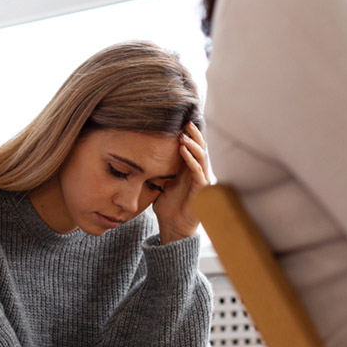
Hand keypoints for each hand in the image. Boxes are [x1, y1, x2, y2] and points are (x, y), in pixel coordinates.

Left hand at [153, 122, 210, 243]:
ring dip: (193, 145)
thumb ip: (160, 168)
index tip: (180, 121)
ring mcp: (202, 181)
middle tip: (186, 121)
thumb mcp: (161, 182)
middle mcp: (198, 172)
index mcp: (190, 169)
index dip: (189, 135)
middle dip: (194, 135)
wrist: (173, 226)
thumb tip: (144, 153)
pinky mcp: (201, 190)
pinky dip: (191, 160)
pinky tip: (183, 150)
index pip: (192, 147)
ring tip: (183, 134)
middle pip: (200, 149)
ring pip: (201, 158)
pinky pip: (198, 172)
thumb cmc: (168, 205)